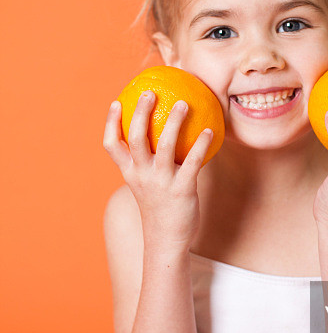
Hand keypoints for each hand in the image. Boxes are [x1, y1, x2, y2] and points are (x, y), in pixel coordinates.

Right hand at [103, 91, 213, 249]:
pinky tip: (209, 130)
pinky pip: (193, 162)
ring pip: (165, 145)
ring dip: (174, 121)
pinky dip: (201, 144)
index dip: (111, 123)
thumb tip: (162, 136)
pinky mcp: (182, 190)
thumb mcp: (147, 185)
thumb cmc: (159, 206)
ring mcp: (161, 182)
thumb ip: (149, 163)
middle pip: (136, 138)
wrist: (167, 240)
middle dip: (140, 112)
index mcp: (129, 173)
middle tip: (150, 92)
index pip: (112, 145)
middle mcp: (141, 175)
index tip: (116, 102)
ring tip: (183, 103)